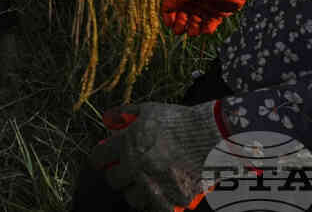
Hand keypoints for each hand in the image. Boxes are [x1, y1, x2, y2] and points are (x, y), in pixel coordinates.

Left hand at [91, 101, 227, 211]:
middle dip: (118, 174)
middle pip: (113, 180)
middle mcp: (137, 165)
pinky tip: (161, 193)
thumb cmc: (180, 120)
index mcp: (127, 143)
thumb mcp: (149, 110)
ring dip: (135, 190)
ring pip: (132, 197)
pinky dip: (157, 202)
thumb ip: (124, 114)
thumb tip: (108, 119)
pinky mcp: (175, 198)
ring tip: (145, 181)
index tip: (103, 159)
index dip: (99, 158)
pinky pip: (157, 208)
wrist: (212, 134)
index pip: (99, 157)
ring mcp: (156, 184)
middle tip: (127, 169)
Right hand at [162, 0, 254, 35]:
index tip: (169, 23)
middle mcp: (192, 2)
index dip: (167, 16)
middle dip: (179, 25)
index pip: (169, 6)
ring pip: (193, 24)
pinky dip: (206, 30)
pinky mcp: (215, 15)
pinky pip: (207, 26)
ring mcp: (204, 9)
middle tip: (181, 29)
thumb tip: (167, 5)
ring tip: (194, 31)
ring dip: (192, 30)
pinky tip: (207, 29)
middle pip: (179, 18)